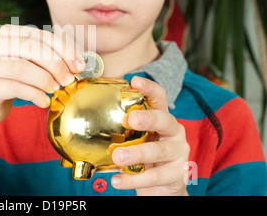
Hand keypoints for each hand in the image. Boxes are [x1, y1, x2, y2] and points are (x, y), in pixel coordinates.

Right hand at [0, 24, 84, 128]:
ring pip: (22, 68)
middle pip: (31, 48)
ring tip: (55, 90)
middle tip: (69, 80)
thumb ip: (46, 58)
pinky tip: (43, 101)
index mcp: (5, 34)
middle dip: (56, 64)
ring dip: (45, 80)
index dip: (63, 48)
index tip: (79, 65)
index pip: (39, 35)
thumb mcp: (27, 64)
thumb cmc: (9, 82)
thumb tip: (79, 62)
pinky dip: (34, 94)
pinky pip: (14, 87)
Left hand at [111, 76, 189, 195]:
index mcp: (162, 119)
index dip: (149, 88)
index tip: (135, 80)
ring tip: (117, 157)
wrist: (161, 188)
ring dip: (136, 153)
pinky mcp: (177, 174)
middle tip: (130, 120)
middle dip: (148, 118)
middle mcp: (174, 132)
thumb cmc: (144, 158)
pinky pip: (155, 176)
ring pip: (158, 151)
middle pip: (163, 120)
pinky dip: (134, 180)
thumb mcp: (135, 139)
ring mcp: (178, 153)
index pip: (159, 98)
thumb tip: (90, 115)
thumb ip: (122, 128)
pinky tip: (117, 181)